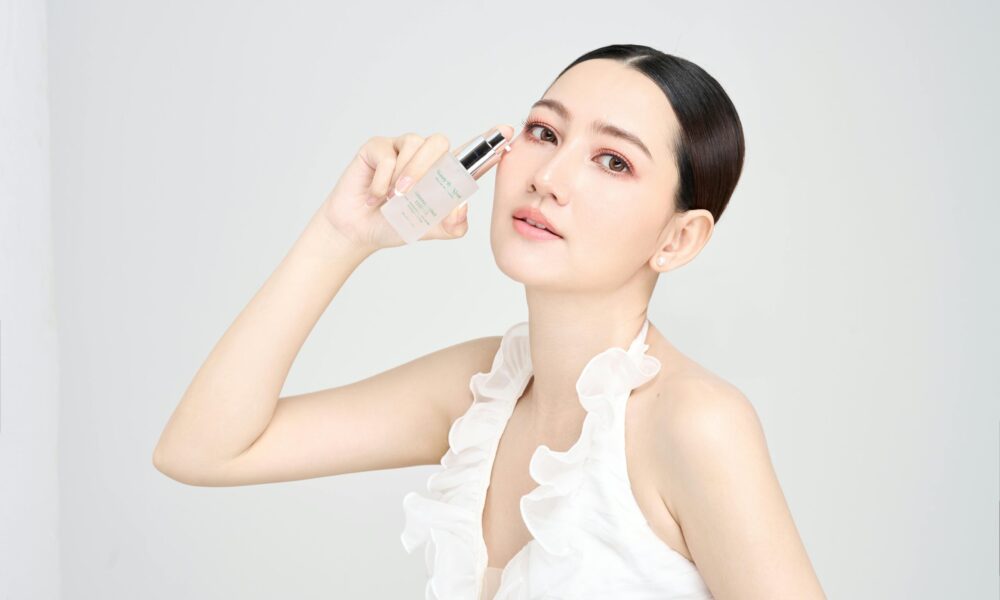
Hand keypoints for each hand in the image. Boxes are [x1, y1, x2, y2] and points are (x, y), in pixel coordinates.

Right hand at [318, 124, 513, 250]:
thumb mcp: (429, 230)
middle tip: (410, 195)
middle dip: (428, 169)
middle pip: (441, 143)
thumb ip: (452, 224)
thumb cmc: (394, 224)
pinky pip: (387, 154)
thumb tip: (462, 205)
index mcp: (444, 175)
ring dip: (404, 175)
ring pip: (415, 144)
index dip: (490, 143)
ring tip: (391, 198)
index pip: (472, 156)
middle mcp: (426, 157)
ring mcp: (401, 148)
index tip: (508, 133)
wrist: (358, 230)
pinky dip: (382, 180)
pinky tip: (374, 194)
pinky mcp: (378, 147)